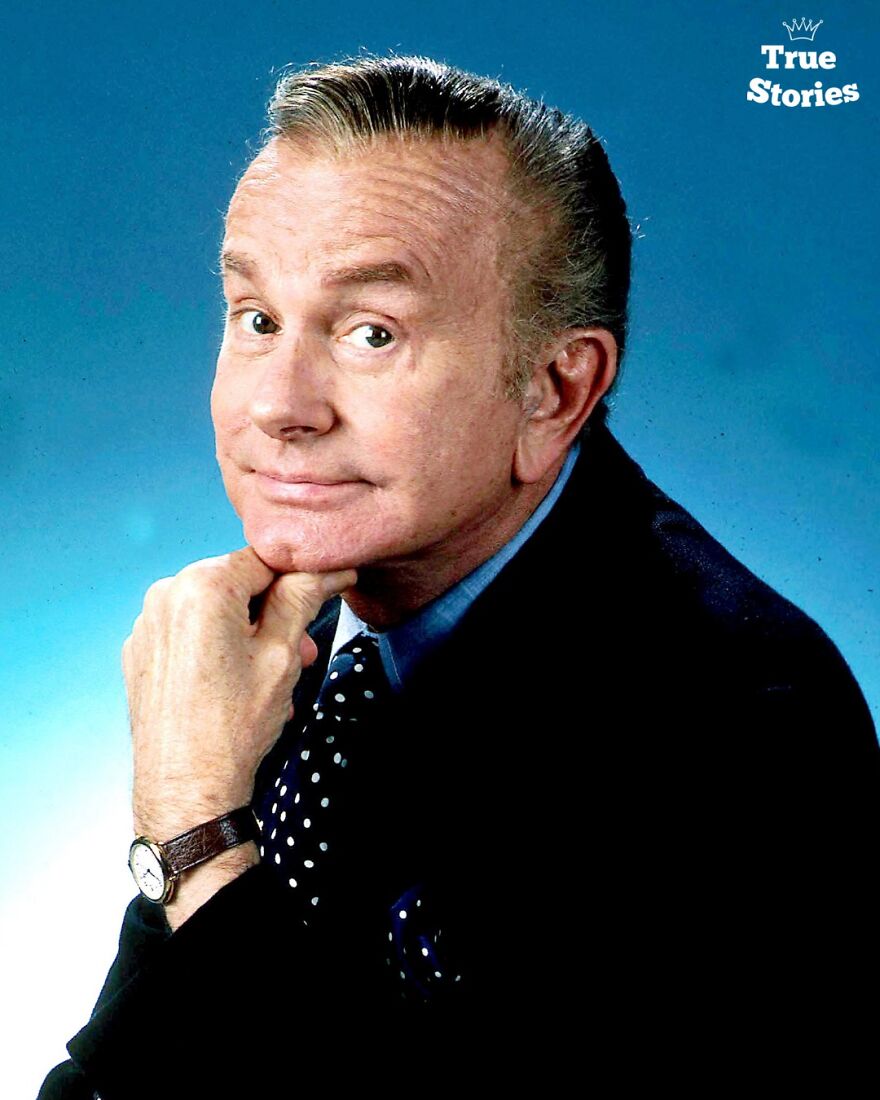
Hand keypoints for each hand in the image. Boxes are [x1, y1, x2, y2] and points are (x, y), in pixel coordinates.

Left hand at [123, 546, 355, 842]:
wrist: (186, 789)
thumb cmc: (231, 729)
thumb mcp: (283, 655)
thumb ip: (301, 599)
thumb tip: (325, 570)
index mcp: (201, 586)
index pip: (266, 559)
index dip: (302, 577)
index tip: (328, 588)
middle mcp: (165, 595)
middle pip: (238, 583)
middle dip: (274, 611)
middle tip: (302, 649)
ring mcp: (148, 625)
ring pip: (214, 608)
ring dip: (249, 631)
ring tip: (271, 675)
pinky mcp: (141, 652)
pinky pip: (190, 632)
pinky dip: (218, 647)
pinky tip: (237, 684)